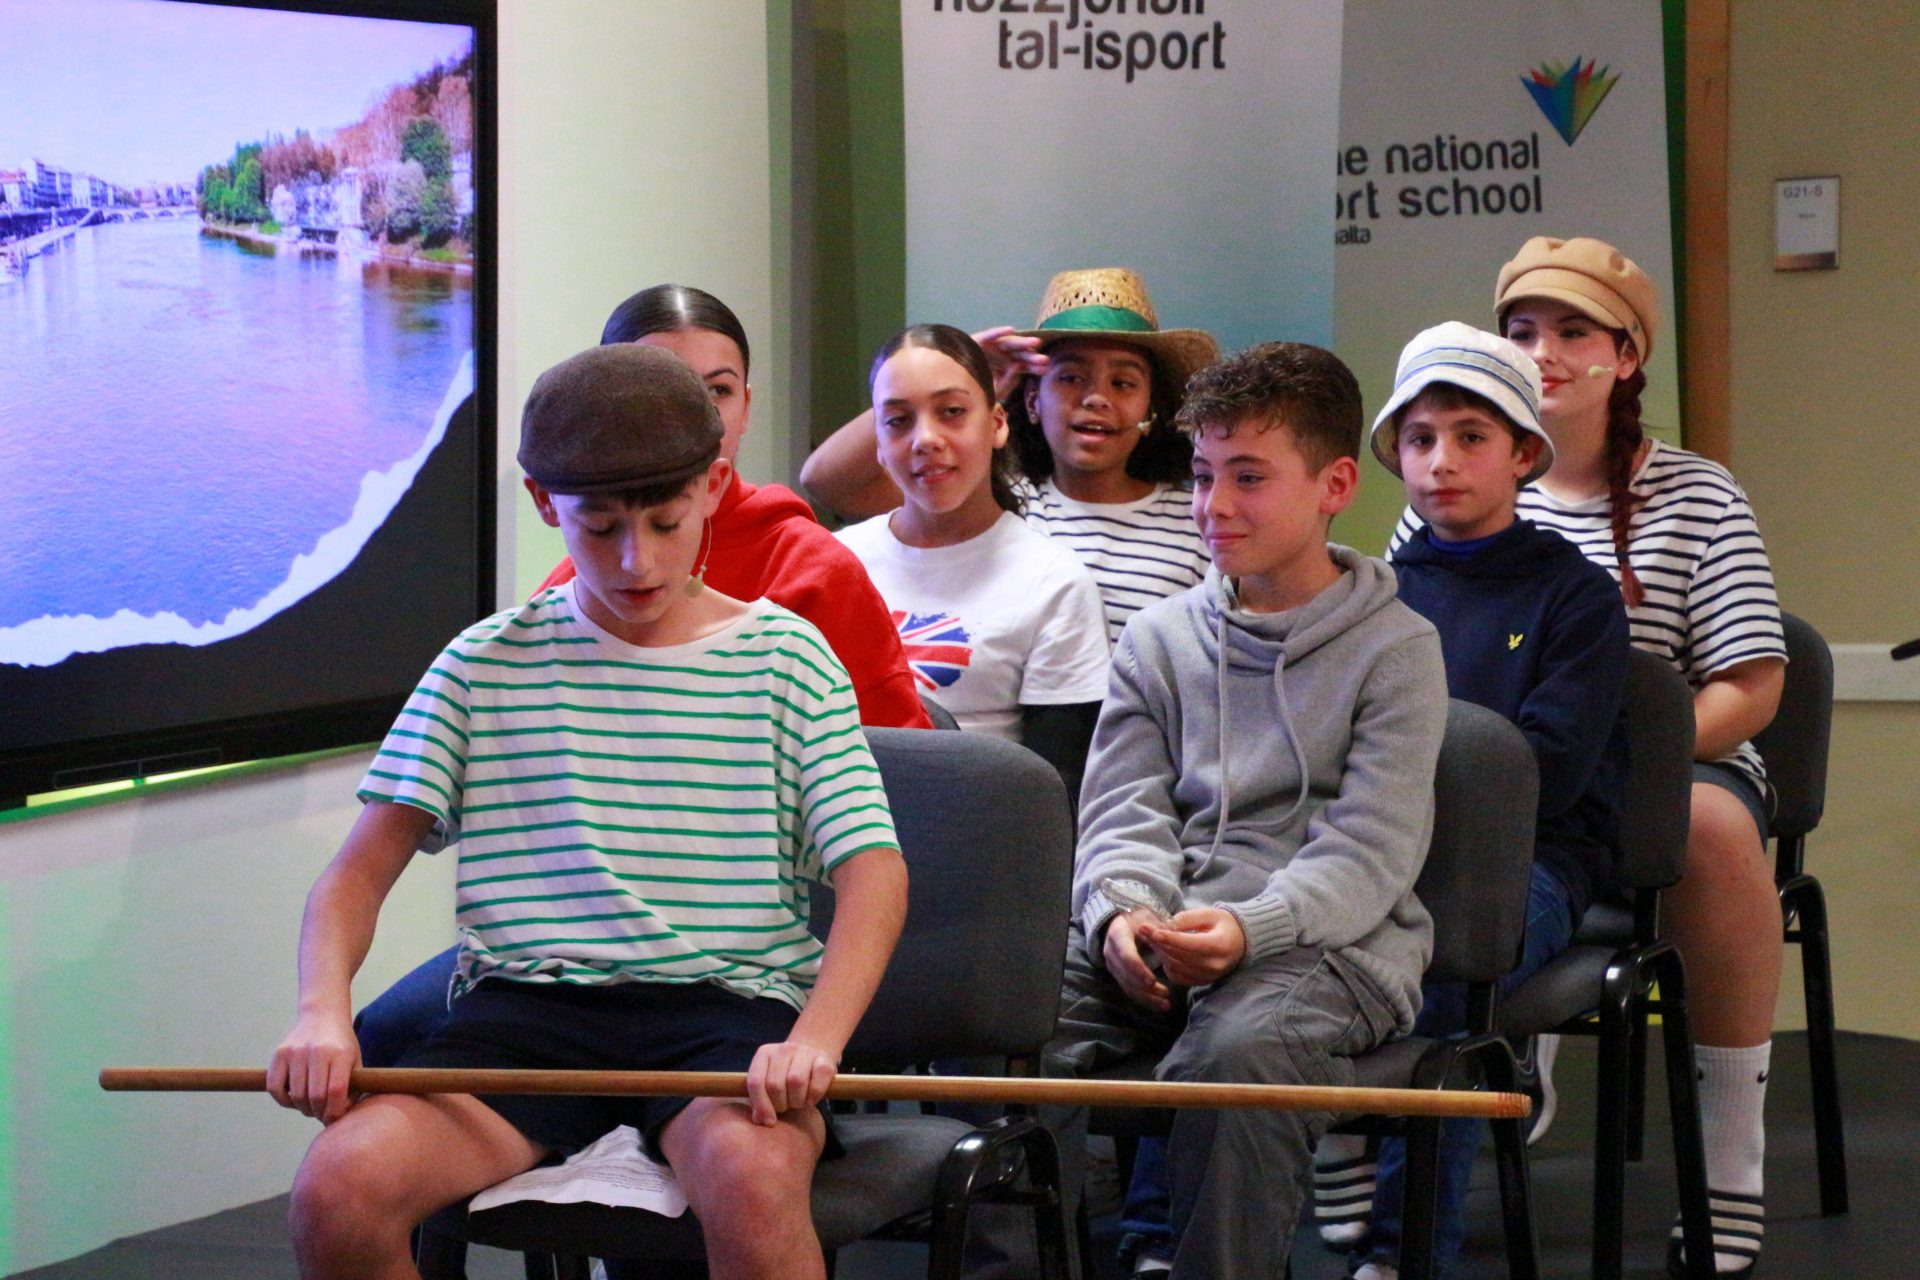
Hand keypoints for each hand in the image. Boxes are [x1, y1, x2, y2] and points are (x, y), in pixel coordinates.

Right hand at [267, 1009, 360, 1124]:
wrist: (322, 1015)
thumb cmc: (342, 1044)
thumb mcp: (355, 1061)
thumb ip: (353, 1088)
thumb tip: (340, 1117)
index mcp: (340, 1053)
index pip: (336, 1091)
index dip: (334, 1112)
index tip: (334, 1119)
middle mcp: (317, 1051)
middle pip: (315, 1097)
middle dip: (319, 1113)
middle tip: (322, 1114)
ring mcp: (296, 1052)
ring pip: (296, 1096)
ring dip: (303, 1109)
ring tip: (311, 1107)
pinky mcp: (279, 1053)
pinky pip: (275, 1087)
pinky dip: (283, 1100)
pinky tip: (293, 1099)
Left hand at [746, 1038, 837, 1125]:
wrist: (812, 1057)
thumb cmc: (785, 1076)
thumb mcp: (768, 1084)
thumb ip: (760, 1101)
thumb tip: (760, 1120)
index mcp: (764, 1054)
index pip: (756, 1081)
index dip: (761, 1105)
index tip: (768, 1121)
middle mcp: (783, 1049)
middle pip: (775, 1085)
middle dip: (780, 1104)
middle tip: (785, 1106)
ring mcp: (804, 1052)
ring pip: (796, 1083)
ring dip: (797, 1101)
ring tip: (797, 1102)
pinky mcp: (824, 1060)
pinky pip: (816, 1086)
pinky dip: (813, 1098)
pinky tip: (810, 1099)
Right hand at [971, 325, 1049, 401]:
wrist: (956, 381)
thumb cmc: (977, 387)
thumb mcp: (996, 391)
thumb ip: (1008, 382)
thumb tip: (1018, 367)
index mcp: (1009, 366)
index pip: (1025, 366)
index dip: (1034, 367)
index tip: (1045, 369)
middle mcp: (1004, 355)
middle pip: (1021, 355)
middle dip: (1033, 357)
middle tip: (1044, 359)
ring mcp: (993, 346)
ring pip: (1010, 343)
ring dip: (1023, 342)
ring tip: (1036, 343)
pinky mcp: (980, 340)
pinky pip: (991, 334)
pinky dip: (1000, 332)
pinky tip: (1010, 330)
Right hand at [1102, 908, 1170, 1011]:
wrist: (1122, 922)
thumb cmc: (1139, 919)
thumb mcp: (1148, 917)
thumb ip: (1159, 930)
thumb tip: (1173, 940)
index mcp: (1118, 934)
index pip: (1126, 955)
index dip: (1138, 969)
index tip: (1153, 981)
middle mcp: (1111, 951)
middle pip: (1126, 975)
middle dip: (1145, 988)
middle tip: (1165, 994)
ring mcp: (1113, 965)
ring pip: (1127, 986)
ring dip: (1146, 997)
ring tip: (1166, 1004)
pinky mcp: (1118, 975)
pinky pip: (1129, 990)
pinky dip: (1144, 999)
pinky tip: (1160, 1004)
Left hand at [1138, 907, 1246, 986]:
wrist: (1241, 943)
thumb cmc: (1225, 925)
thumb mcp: (1210, 914)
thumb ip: (1188, 919)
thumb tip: (1166, 926)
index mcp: (1220, 945)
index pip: (1189, 944)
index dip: (1168, 938)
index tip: (1150, 930)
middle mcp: (1214, 965)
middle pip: (1179, 956)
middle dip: (1159, 943)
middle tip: (1143, 930)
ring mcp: (1208, 976)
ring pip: (1175, 968)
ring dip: (1161, 953)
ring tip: (1151, 938)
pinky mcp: (1202, 982)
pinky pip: (1178, 977)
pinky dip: (1168, 965)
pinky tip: (1164, 952)